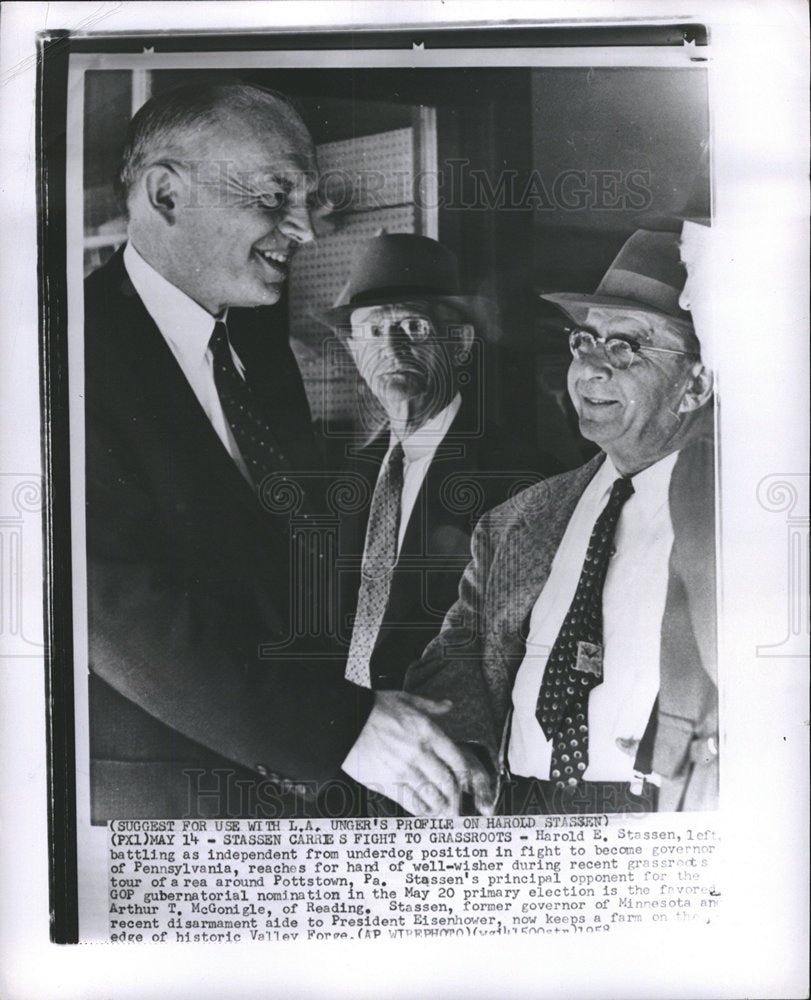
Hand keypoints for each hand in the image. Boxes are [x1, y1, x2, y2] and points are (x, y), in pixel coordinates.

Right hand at [342, 691, 494, 815]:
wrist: (344, 720)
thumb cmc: (373, 708)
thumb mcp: (405, 698)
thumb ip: (430, 705)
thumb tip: (448, 705)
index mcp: (427, 731)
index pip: (457, 759)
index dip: (464, 774)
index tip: (465, 781)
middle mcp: (419, 752)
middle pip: (447, 781)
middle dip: (455, 795)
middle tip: (457, 802)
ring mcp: (404, 769)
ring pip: (433, 795)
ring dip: (442, 806)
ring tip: (445, 811)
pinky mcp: (388, 783)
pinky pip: (412, 802)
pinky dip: (422, 810)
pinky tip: (425, 811)